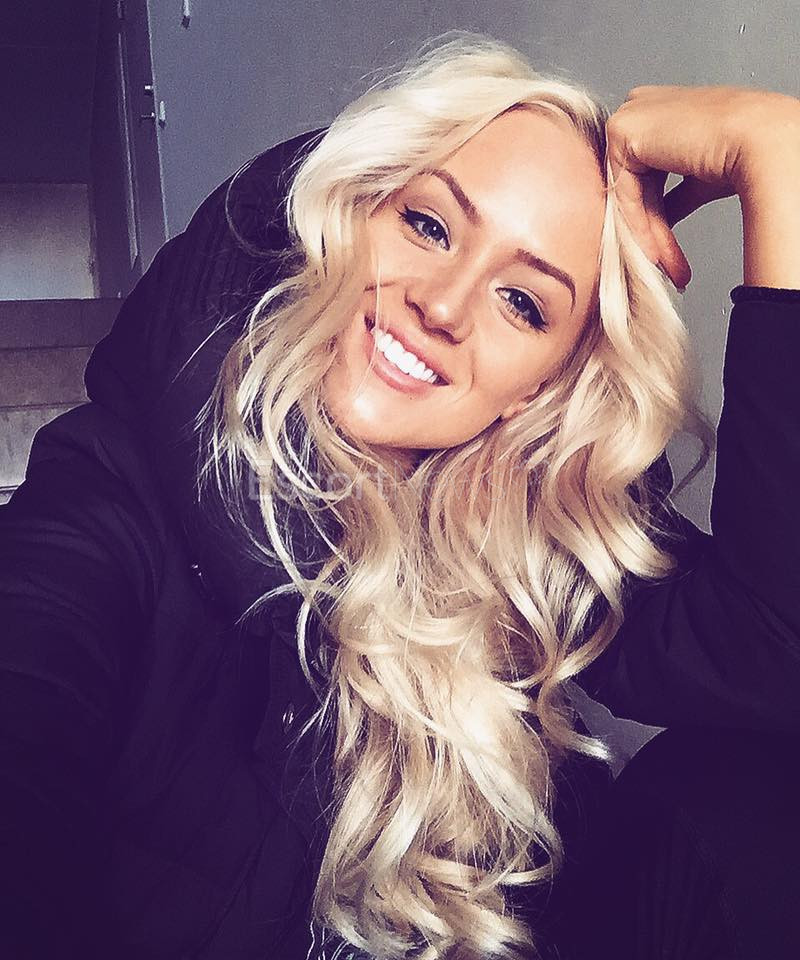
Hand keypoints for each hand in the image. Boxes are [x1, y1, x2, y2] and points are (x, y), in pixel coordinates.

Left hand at [605, 84, 799, 289]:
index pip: (648, 173)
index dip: (657, 216)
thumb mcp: (701, 178)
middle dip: (652, 231)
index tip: (668, 252)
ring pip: (629, 192)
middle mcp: (645, 106)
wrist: (763, 142)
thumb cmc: (749, 151)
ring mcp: (631, 115)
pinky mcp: (622, 131)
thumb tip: (664, 218)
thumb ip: (675, 195)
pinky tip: (654, 252)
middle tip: (669, 266)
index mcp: (665, 110)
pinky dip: (637, 224)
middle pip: (637, 185)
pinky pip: (622, 191)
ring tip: (667, 266)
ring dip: (648, 234)